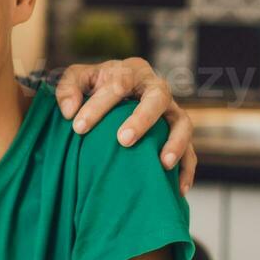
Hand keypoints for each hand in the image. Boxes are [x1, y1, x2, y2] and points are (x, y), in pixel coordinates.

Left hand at [54, 57, 196, 191]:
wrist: (114, 92)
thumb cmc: (94, 85)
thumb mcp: (77, 78)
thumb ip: (68, 88)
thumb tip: (69, 111)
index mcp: (132, 71)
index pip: (118, 84)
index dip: (98, 105)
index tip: (78, 127)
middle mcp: (156, 88)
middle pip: (158, 98)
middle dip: (142, 119)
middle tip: (124, 140)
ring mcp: (171, 111)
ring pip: (183, 123)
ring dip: (175, 143)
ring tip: (163, 164)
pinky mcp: (177, 133)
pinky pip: (191, 150)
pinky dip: (187, 169)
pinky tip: (178, 189)